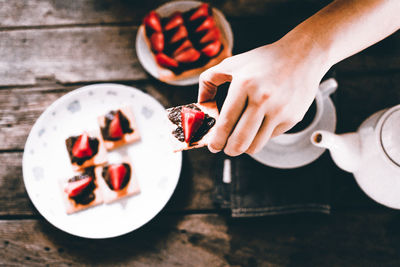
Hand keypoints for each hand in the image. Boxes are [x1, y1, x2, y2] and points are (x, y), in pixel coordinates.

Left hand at [198, 38, 329, 155]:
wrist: (303, 55)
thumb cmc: (264, 60)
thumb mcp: (232, 64)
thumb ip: (209, 81)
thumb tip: (202, 104)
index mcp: (244, 85)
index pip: (226, 123)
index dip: (216, 140)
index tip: (213, 146)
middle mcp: (263, 99)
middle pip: (240, 141)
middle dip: (228, 150)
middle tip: (225, 148)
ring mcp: (280, 110)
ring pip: (256, 145)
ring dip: (244, 147)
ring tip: (240, 139)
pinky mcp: (293, 118)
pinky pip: (270, 137)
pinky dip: (261, 135)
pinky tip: (260, 124)